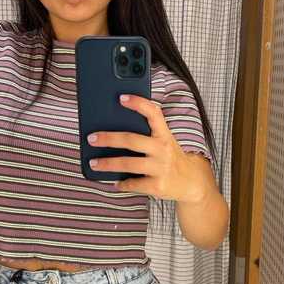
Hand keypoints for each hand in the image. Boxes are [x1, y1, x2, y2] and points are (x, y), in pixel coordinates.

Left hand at [86, 94, 207, 202]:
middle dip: (108, 138)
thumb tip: (113, 128)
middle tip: (91, 138)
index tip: (121, 98)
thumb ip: (146, 134)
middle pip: (131, 140)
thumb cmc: (170, 158)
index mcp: (164, 135)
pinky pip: (134, 184)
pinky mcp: (158, 186)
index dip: (138, 103)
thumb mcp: (164, 142)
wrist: (192, 182)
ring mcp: (161, 168)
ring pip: (128, 164)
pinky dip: (122, 183)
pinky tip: (115, 182)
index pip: (154, 113)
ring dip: (107, 164)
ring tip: (94, 163)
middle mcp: (163, 149)